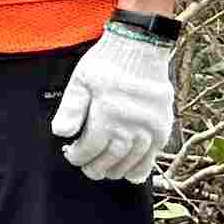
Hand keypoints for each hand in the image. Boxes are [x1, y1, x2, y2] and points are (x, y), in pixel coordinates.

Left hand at [51, 22, 175, 183]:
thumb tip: (61, 133)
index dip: (78, 156)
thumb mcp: (80, 81)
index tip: (71, 154)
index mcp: (108, 115)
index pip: (90, 148)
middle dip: (95, 167)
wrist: (141, 49)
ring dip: (116, 170)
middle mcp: (131, 125)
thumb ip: (70, 108)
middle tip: (87, 168)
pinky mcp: (163, 127)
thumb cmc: (108, 63)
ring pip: (131, 160)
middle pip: (110, 158)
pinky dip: (142, 167)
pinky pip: (153, 155)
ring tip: (105, 171)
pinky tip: (132, 174)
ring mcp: (150, 128)